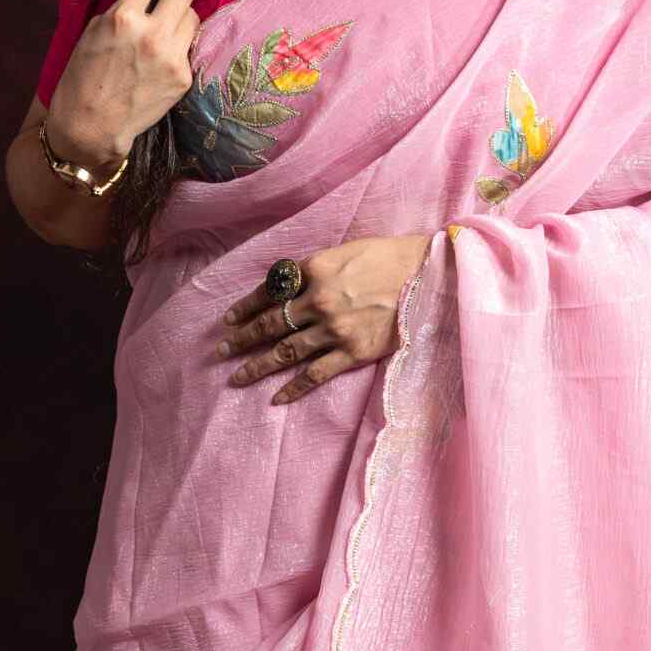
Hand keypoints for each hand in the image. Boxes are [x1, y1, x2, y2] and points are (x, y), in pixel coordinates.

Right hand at [46, 0, 201, 165]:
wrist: (92, 124)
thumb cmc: (84, 77)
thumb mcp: (94, 32)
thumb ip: (122, 10)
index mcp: (123, 18)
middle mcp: (152, 35)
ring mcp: (171, 57)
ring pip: (192, 18)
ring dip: (184, 10)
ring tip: (175, 10)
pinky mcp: (183, 77)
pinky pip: (189, 47)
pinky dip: (181, 41)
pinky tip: (171, 44)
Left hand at [216, 233, 435, 404]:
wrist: (429, 277)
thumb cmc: (389, 258)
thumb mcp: (344, 252)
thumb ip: (314, 269)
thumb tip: (287, 286)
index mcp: (314, 270)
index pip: (268, 291)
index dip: (245, 307)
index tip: (228, 320)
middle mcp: (318, 300)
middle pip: (270, 324)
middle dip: (242, 339)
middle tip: (221, 351)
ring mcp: (334, 329)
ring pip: (285, 352)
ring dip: (257, 366)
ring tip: (237, 377)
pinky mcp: (353, 352)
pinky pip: (315, 374)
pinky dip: (294, 388)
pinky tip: (276, 398)